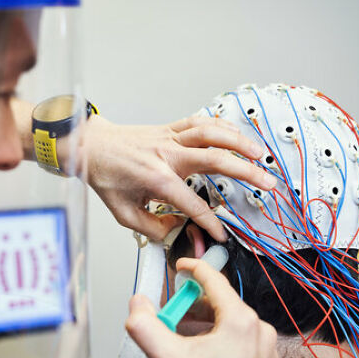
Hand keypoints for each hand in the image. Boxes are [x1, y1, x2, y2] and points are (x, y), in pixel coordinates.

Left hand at [82, 115, 276, 241]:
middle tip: (267, 183)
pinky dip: (221, 125)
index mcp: (157, 179)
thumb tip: (179, 235)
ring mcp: (170, 137)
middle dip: (245, 172)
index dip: (210, 223)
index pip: (194, 204)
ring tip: (260, 155)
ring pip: (212, 134)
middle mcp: (168, 155)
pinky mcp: (169, 127)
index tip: (222, 236)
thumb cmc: (106, 177)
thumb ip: (153, 228)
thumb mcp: (125, 213)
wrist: (91, 146)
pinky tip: (237, 133)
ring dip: (240, 142)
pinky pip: (200, 121)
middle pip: (215, 160)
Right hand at [126, 257, 276, 357]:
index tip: (181, 266)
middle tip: (170, 318)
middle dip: (191, 306)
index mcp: (241, 320)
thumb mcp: (165, 357)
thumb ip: (144, 325)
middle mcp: (258, 330)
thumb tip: (137, 303)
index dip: (193, 268)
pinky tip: (200, 356)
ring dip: (203, 324)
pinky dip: (217, 339)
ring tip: (181, 340)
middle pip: (219, 303)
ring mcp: (264, 348)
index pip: (214, 280)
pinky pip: (238, 339)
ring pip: (228, 321)